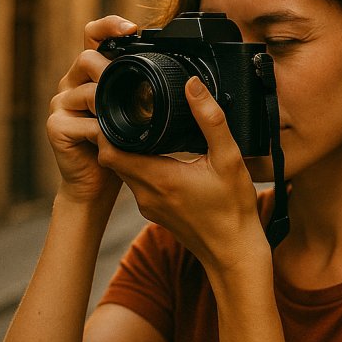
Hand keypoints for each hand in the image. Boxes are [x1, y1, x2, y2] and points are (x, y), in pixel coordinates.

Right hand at [47, 16, 136, 204]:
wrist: (96, 184)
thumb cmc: (118, 146)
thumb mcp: (133, 112)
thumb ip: (139, 90)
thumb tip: (179, 74)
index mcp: (90, 74)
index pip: (93, 36)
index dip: (109, 26)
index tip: (132, 28)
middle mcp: (71, 83)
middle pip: (88, 59)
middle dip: (113, 72)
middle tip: (136, 91)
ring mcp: (60, 104)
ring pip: (89, 91)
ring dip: (113, 106)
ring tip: (129, 121)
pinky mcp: (56, 126)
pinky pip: (84, 123)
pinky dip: (104, 133)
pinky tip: (114, 141)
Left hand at [97, 76, 270, 271]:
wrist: (234, 255)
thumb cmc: (234, 211)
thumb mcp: (229, 159)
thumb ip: (210, 120)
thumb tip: (192, 86)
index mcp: (159, 178)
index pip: (109, 149)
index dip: (107, 126)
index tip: (118, 107)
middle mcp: (146, 194)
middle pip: (112, 158)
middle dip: (115, 133)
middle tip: (130, 110)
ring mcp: (148, 205)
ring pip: (124, 170)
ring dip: (128, 150)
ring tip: (143, 127)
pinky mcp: (155, 212)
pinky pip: (137, 183)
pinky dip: (141, 165)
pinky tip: (160, 153)